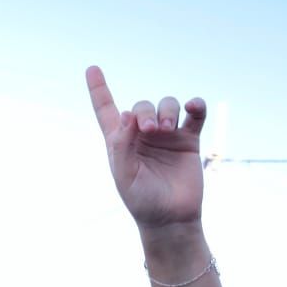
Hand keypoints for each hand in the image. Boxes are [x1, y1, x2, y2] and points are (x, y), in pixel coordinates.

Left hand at [86, 66, 205, 229]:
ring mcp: (167, 135)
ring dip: (167, 110)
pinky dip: (195, 105)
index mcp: (120, 142)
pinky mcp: (188, 139)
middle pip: (141, 106)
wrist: (171, 217)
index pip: (106, 110)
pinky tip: (194, 106)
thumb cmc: (142, 200)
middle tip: (150, 130)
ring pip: (167, 105)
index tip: (91, 68)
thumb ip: (121, 145)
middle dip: (145, 112)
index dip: (98, 89)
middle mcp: (142, 134)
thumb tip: (126, 114)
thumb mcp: (124, 175)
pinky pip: (194, 114)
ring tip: (167, 129)